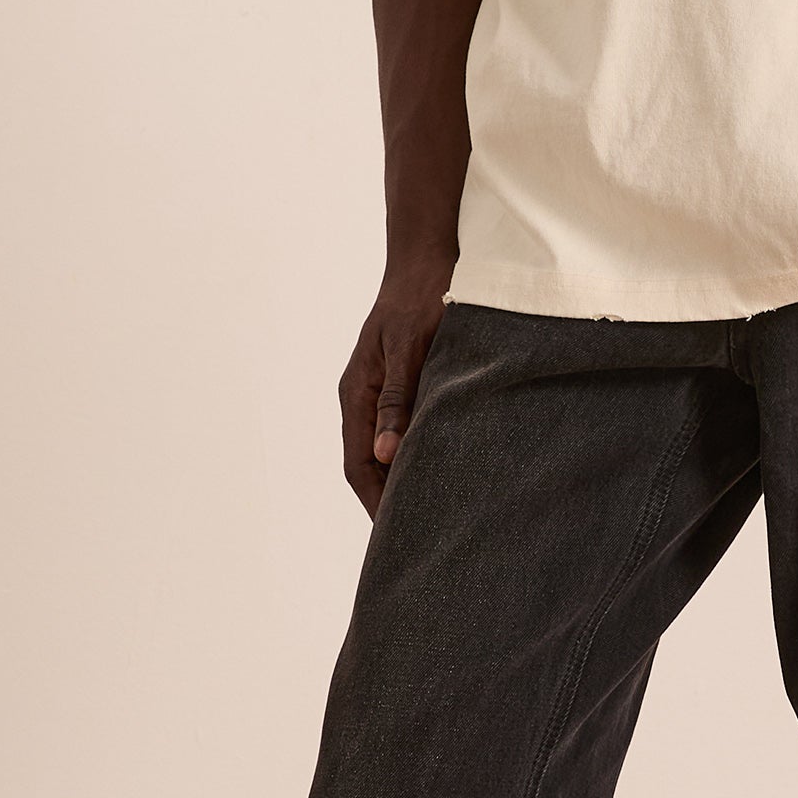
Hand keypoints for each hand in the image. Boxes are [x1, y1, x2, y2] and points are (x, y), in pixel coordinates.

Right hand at [339, 260, 450, 515]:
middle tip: (417, 538)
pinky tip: (441, 468)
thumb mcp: (410, 349)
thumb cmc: (421, 299)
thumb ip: (399, 400)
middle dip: (387, 501)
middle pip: (369, 464)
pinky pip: (403, 430)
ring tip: (430, 513)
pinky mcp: (402, 384)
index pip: (359, 465)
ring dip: (402, 480)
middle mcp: (363, 397)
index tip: (396, 536)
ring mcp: (381, 391)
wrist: (427, 259)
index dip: (375, 502)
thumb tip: (388, 455)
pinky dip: (416, 455)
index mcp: (357, 394)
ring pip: (386, 449)